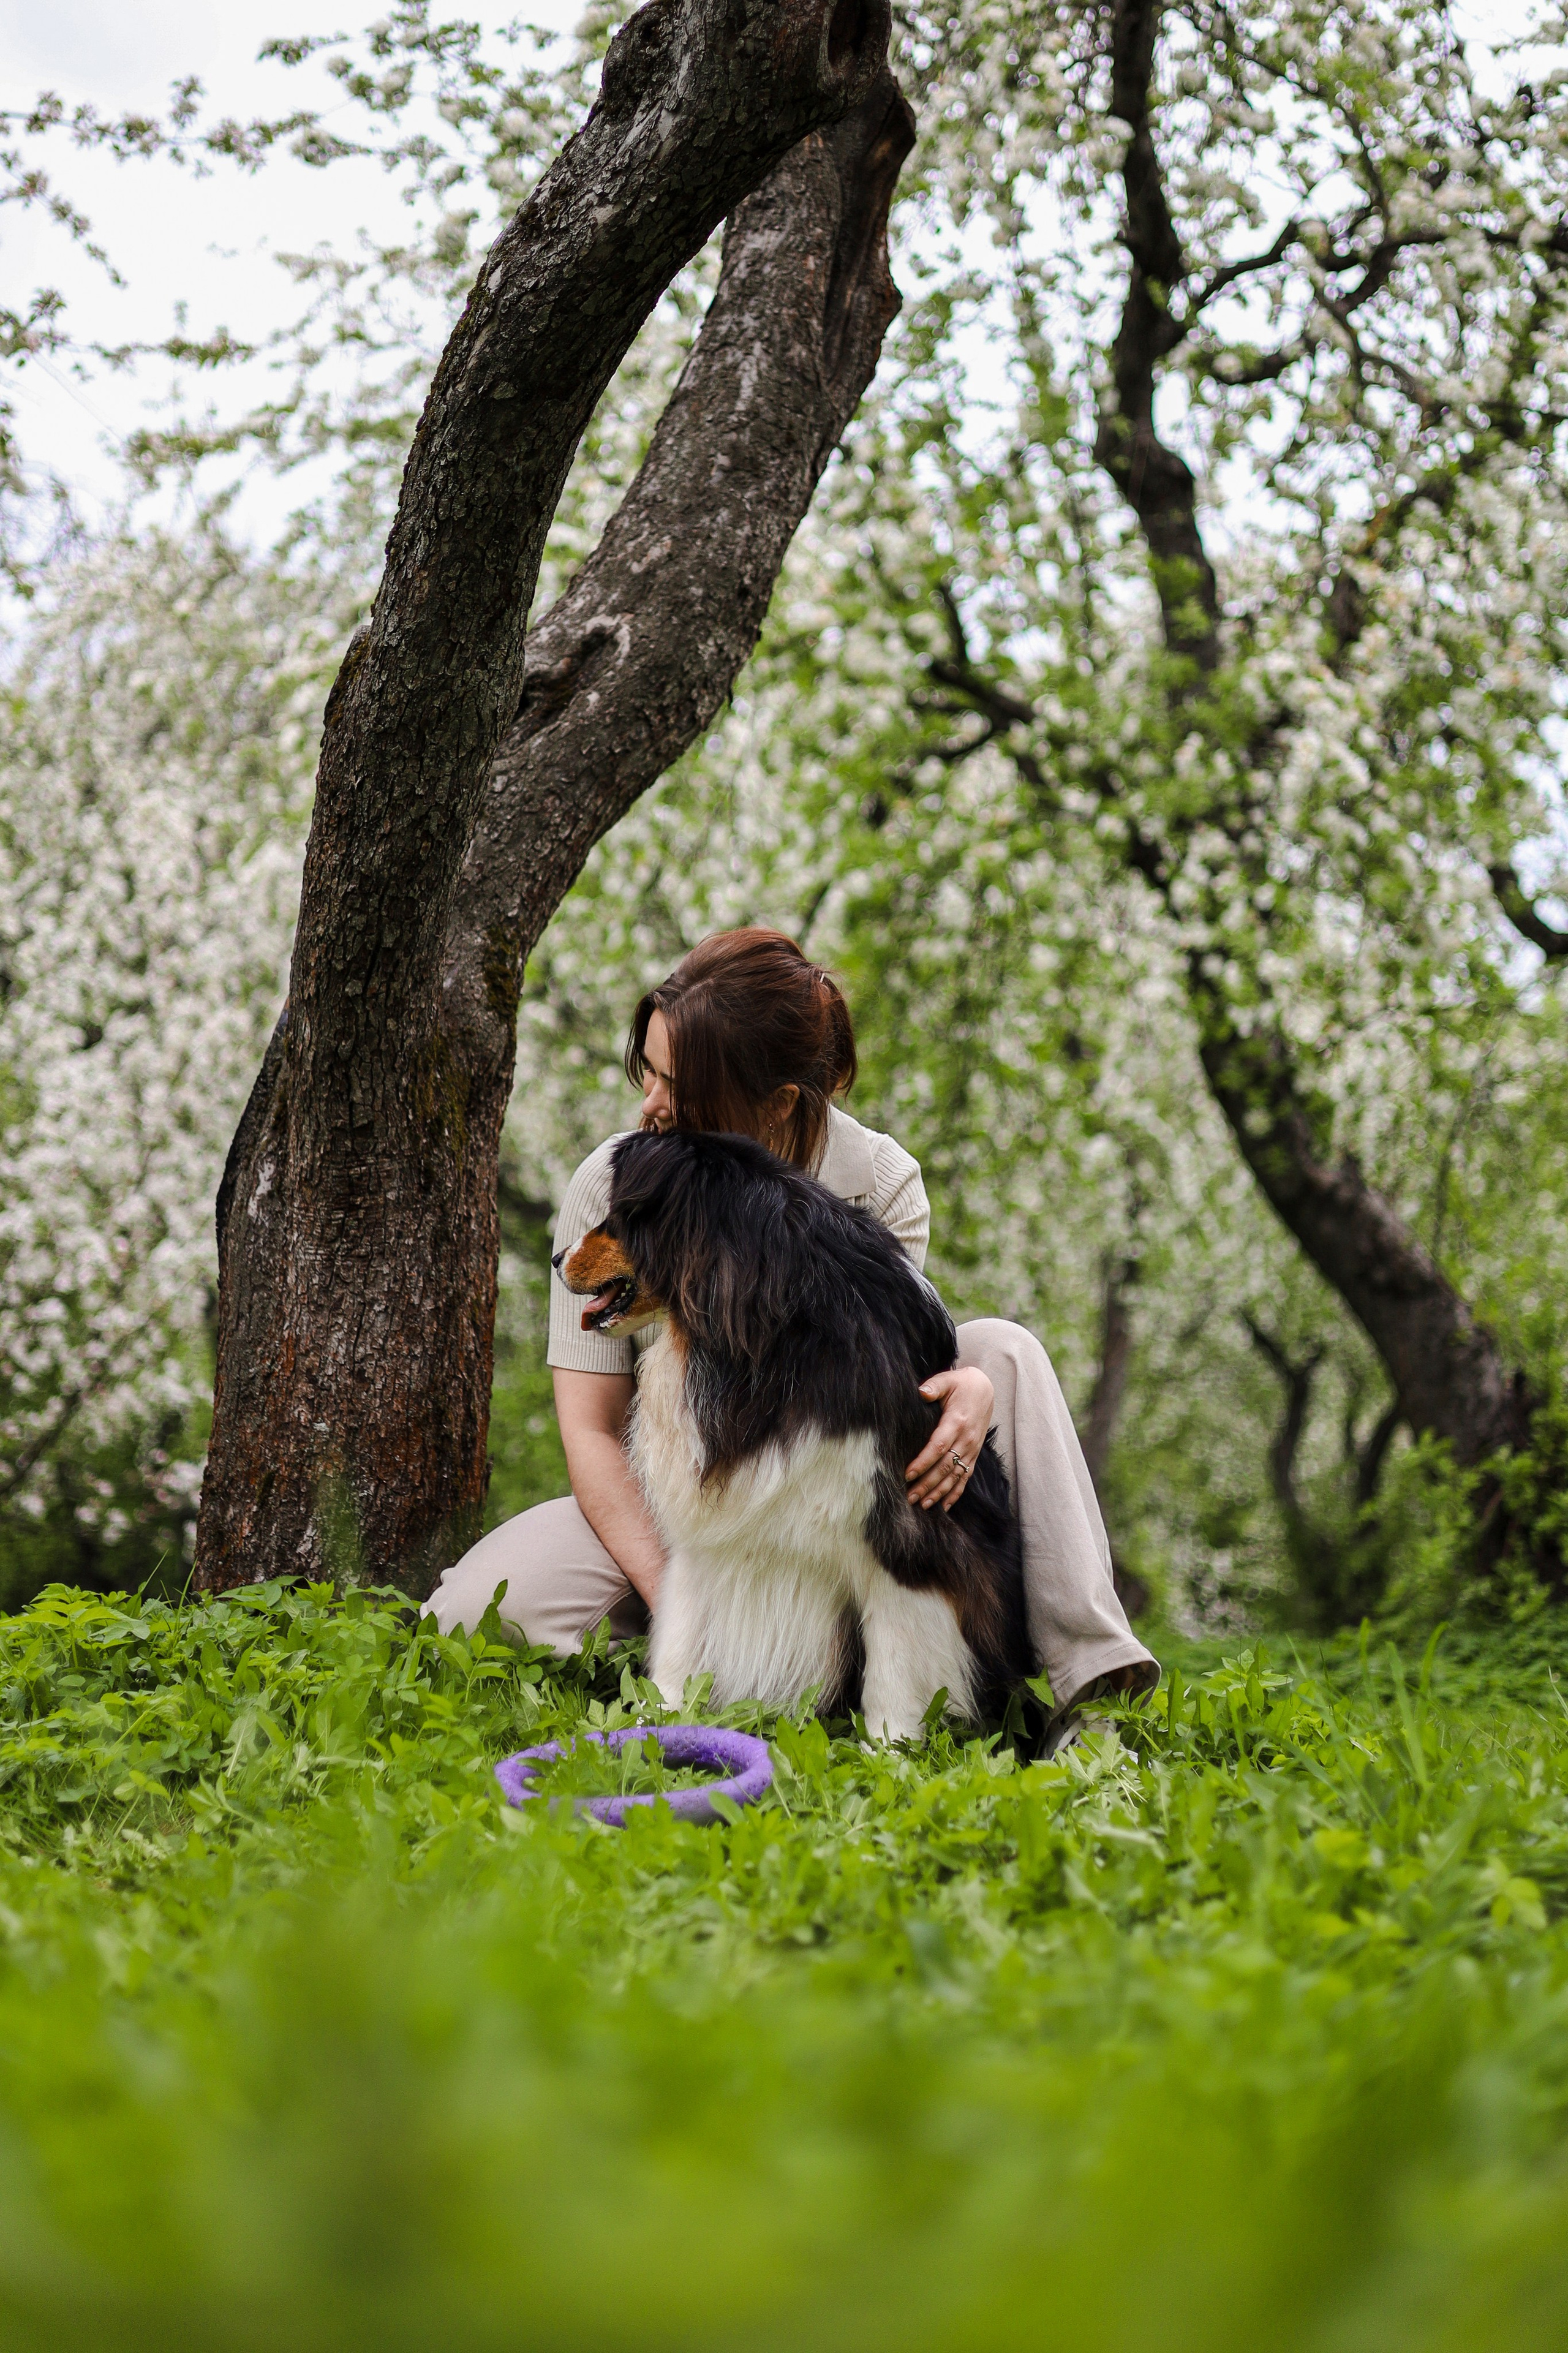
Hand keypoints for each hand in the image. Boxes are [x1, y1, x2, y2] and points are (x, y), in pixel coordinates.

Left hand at [905, 1364, 994, 1511]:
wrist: (984, 1389)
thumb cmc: (961, 1385)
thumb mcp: (947, 1380)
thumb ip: (934, 1386)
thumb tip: (921, 1392)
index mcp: (957, 1422)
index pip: (938, 1447)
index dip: (923, 1462)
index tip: (908, 1474)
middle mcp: (966, 1439)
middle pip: (945, 1467)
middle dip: (927, 1484)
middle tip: (909, 1497)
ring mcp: (972, 1449)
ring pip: (955, 1476)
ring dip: (939, 1492)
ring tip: (923, 1505)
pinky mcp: (974, 1454)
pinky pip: (965, 1477)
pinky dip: (956, 1493)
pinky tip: (944, 1506)